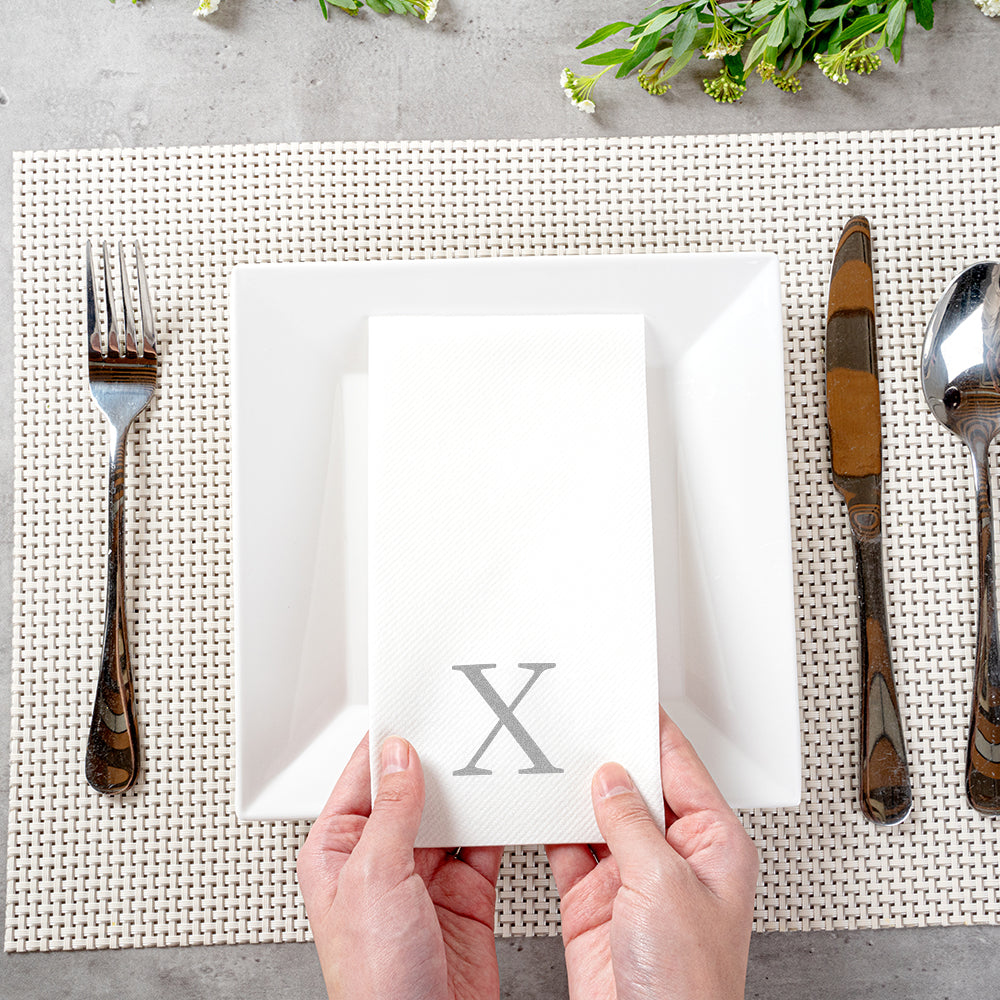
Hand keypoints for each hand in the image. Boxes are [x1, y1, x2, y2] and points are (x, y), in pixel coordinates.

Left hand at [297, 734, 504, 999]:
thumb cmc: (373, 983)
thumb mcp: (375, 879)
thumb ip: (394, 813)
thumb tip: (402, 757)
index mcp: (339, 853)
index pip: (363, 781)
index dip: (386, 745)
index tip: (411, 710)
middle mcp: (380, 862)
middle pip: (410, 794)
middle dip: (434, 764)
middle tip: (459, 729)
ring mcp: (424, 880)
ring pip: (449, 817)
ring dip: (467, 793)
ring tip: (486, 760)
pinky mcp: (463, 897)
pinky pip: (481, 846)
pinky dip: (496, 825)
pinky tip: (505, 804)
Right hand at [546, 707, 758, 999]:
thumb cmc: (690, 989)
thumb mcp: (664, 887)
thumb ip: (631, 825)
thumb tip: (611, 780)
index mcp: (713, 845)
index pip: (680, 767)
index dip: (651, 731)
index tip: (625, 699)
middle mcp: (675, 858)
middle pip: (637, 788)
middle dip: (608, 759)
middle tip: (579, 724)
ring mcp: (633, 880)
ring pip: (600, 816)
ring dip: (576, 793)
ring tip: (552, 758)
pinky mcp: (595, 902)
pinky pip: (570, 849)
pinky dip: (552, 828)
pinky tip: (539, 807)